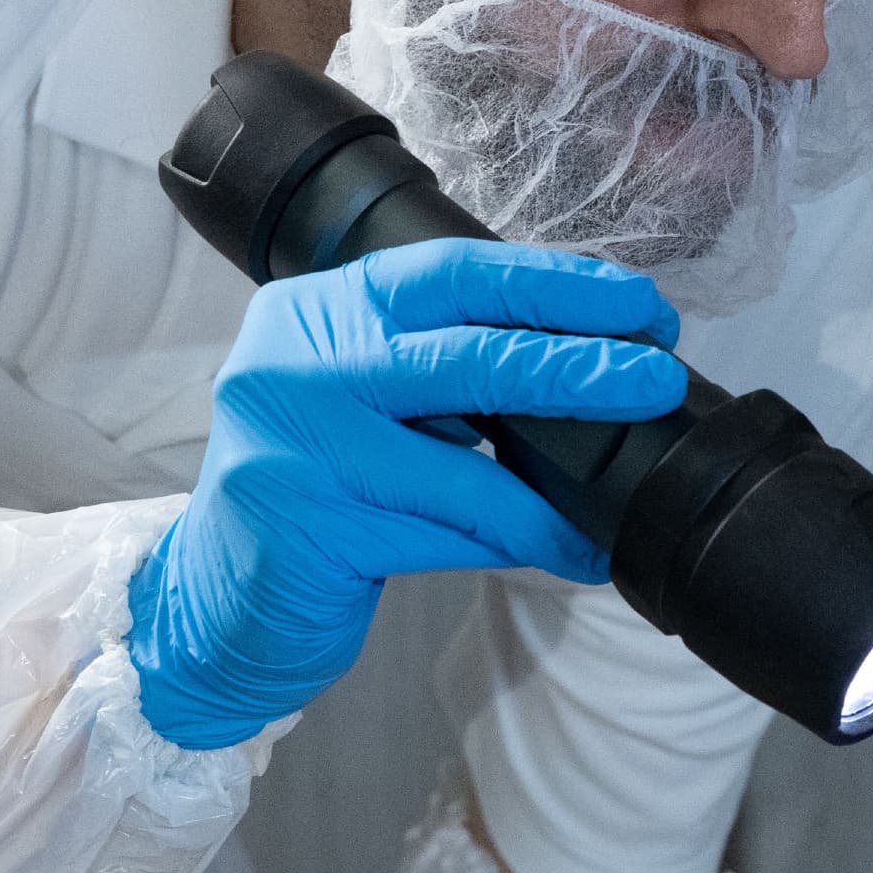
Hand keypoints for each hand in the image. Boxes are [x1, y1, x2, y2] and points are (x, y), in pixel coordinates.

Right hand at [126, 239, 683, 747]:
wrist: (215, 600)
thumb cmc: (319, 493)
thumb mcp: (369, 404)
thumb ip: (445, 368)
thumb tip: (589, 355)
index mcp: (320, 309)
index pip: (453, 272)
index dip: (554, 284)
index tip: (637, 305)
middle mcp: (295, 361)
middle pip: (464, 353)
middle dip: (578, 365)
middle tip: (656, 380)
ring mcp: (293, 443)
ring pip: (464, 459)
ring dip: (560, 483)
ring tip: (626, 497)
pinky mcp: (306, 524)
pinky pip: (446, 531)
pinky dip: (520, 543)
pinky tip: (571, 554)